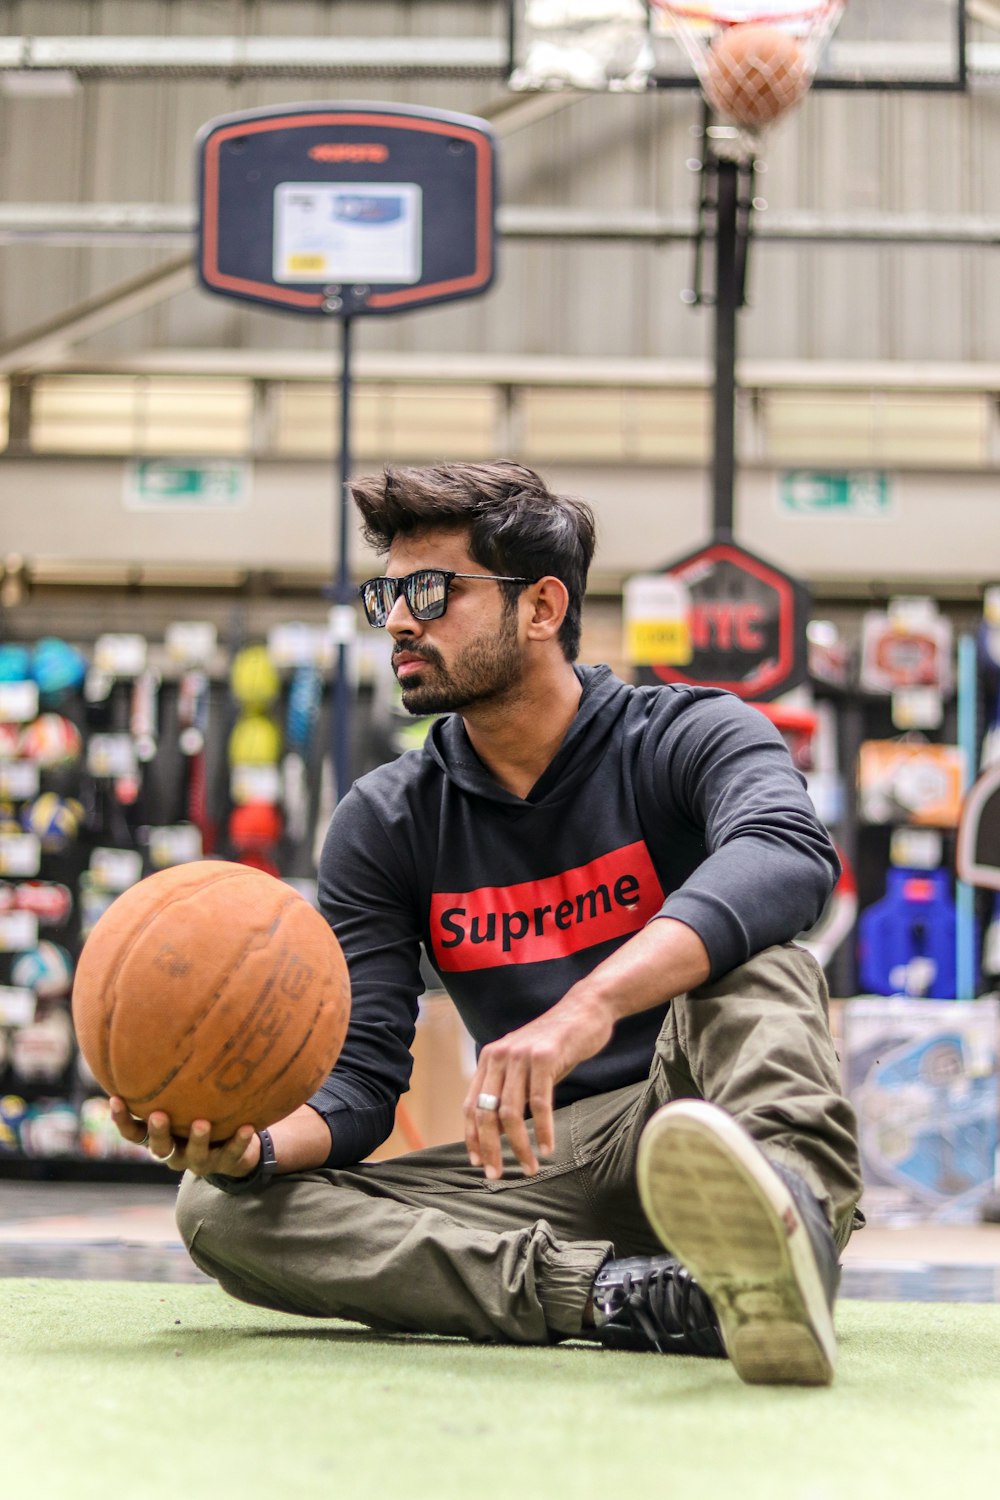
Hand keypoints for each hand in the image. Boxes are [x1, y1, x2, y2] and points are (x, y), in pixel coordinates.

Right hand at [109, 1097, 258, 1177]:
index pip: (133, 1133)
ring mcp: (200, 1161)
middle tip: (159, 1115)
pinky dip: (240, 1141)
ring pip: (195, 1155)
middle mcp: (175, 1153)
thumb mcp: (183, 1103)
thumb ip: (171, 1083)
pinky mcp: (225, 1163)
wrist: (234, 1151)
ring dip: (198, 1139)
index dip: (122, 1119)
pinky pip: (232, 1153)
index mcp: (160, 1138)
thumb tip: (158, 1035)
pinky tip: (247, 1126)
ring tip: (202, 1123)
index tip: (115, 1098)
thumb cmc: (199, 1115)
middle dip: (158, 1132)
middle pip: (160, 1148)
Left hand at [463, 996, 612, 1181]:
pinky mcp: (545, 1057)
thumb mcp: (525, 1064)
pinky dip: (543, 1130)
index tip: (478, 1163)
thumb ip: (510, 1089)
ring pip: (510, 1112)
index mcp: (489, 1059)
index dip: (472, 1137)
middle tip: (497, 1175)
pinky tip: (548, 1147)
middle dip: (491, 1149)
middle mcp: (499, 1056)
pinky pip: (539, 1103)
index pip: (471, 1105)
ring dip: (519, 1146)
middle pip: (485, 1112)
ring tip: (529, 1167)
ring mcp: (521, 1056)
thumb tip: (499, 1130)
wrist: (585, 1009)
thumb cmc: (557, 1043)